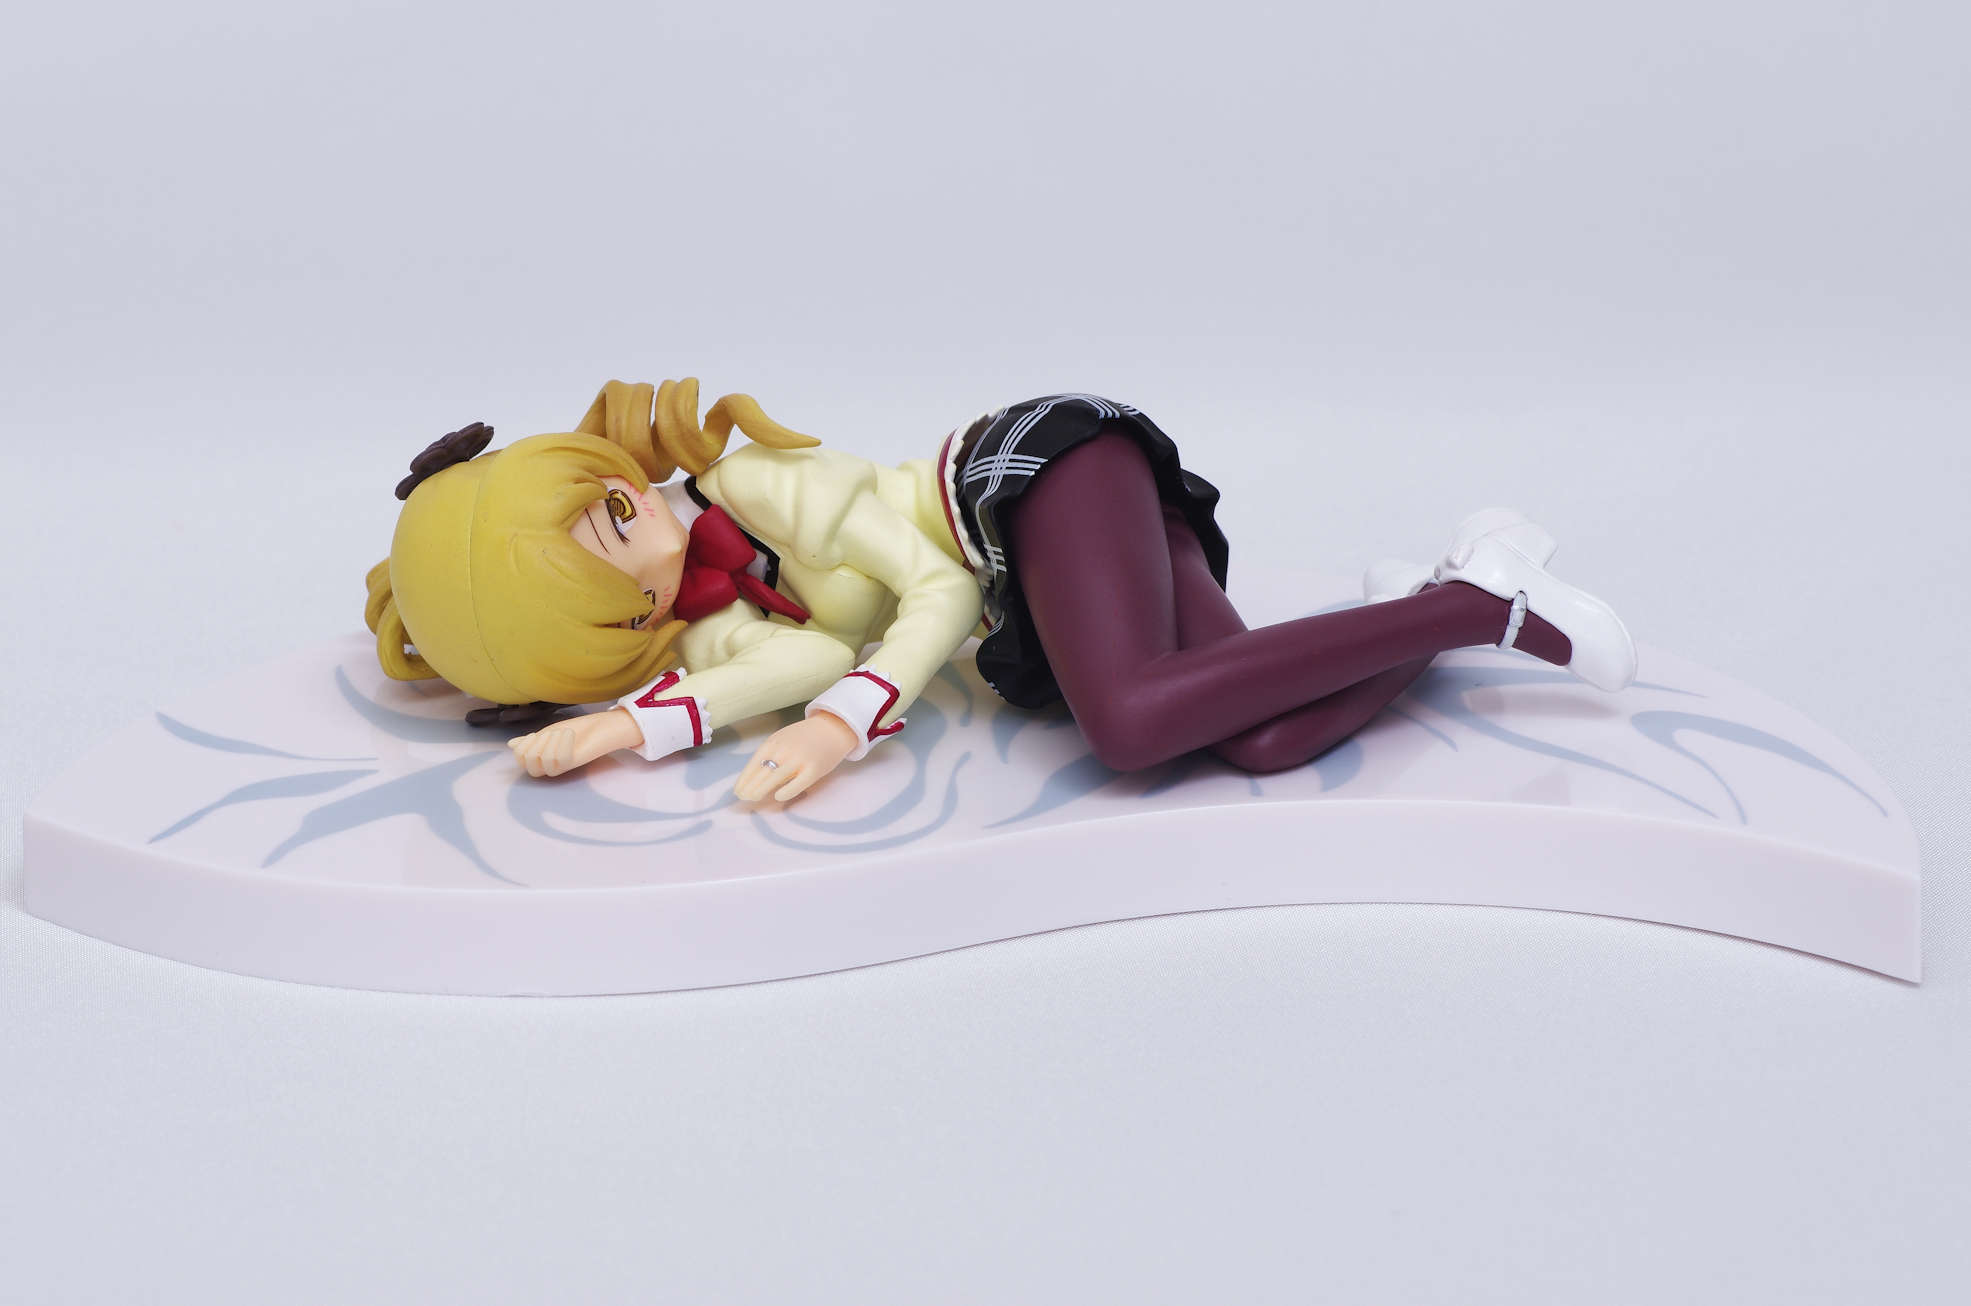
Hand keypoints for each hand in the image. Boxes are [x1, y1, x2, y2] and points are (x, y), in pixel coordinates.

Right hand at [508, 708, 642, 777]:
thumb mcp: (547, 733)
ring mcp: (561, 767)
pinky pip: (559, 758)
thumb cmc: (575, 730)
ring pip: (543, 760)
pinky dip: (563, 742)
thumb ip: (531, 740)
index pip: (520, 758)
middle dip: (536, 743)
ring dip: (551, 740)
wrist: (600, 726)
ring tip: (564, 733)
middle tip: (553, 733)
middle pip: (528, 762)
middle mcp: (548, 766)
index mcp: (540, 758)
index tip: (536, 734)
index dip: (524, 744)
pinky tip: (569, 734)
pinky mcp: (573, 764)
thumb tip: (511, 744)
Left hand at [734, 712, 859, 802]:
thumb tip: (754, 775)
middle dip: (750, 787)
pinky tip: (778, 797)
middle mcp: (785, 750)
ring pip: (775, 778)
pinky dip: (786, 791)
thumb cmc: (805, 737)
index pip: (754, 763)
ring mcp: (799, 759)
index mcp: (775, 742)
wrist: (833, 728)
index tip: (737, 791)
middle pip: (762, 772)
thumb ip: (771, 753)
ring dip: (761, 790)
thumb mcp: (784, 738)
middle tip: (743, 798)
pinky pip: (797, 783)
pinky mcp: (814, 769)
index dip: (744, 779)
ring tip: (753, 798)